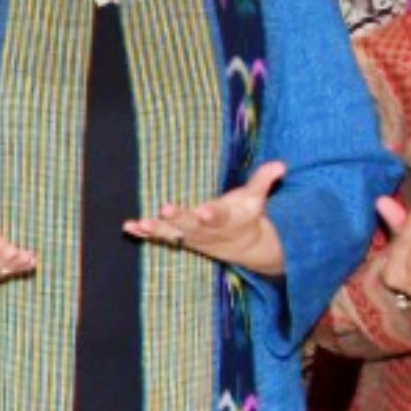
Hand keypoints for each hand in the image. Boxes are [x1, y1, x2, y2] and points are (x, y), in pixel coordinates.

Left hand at [128, 159, 289, 276]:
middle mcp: (206, 229)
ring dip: (155, 229)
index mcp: (225, 219)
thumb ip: (263, 181)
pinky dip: (144, 233)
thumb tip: (281, 164)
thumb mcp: (256, 199)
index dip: (211, 213)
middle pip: (191, 224)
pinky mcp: (180, 238)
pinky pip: (160, 237)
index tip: (204, 210)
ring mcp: (190, 236)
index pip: (218, 216)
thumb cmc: (246, 215)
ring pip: (172, 233)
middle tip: (165, 209)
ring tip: (140, 223)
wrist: (244, 247)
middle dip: (178, 218)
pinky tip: (129, 226)